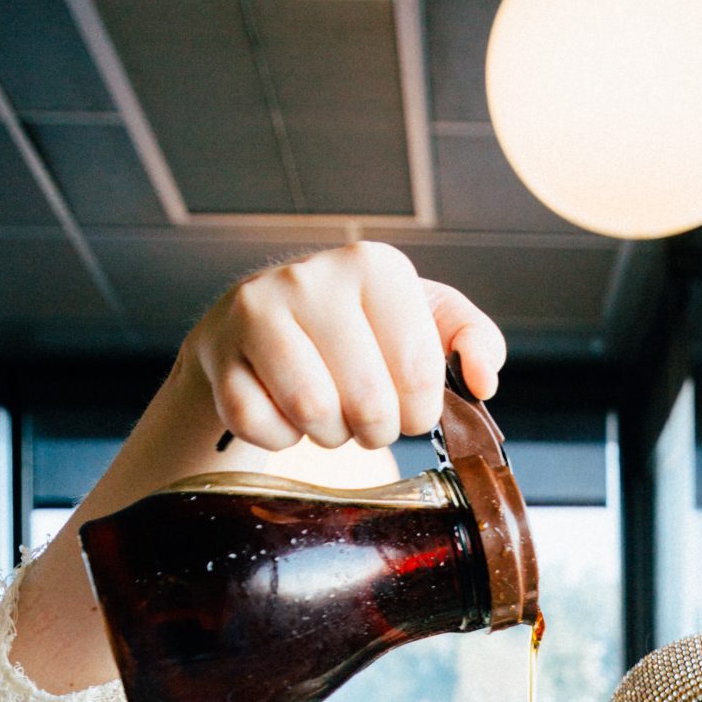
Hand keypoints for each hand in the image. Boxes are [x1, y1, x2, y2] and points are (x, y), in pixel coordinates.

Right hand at [182, 243, 507, 450]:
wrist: (266, 323)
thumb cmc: (359, 328)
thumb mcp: (426, 319)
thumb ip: (474, 341)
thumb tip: (483, 381)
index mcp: (374, 265)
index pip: (419, 373)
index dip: (419, 412)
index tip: (409, 405)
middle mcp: (312, 277)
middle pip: (368, 402)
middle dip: (376, 429)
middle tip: (368, 417)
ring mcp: (258, 311)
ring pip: (312, 412)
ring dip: (330, 434)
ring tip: (330, 414)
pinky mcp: (219, 350)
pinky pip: (259, 424)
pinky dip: (280, 437)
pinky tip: (284, 410)